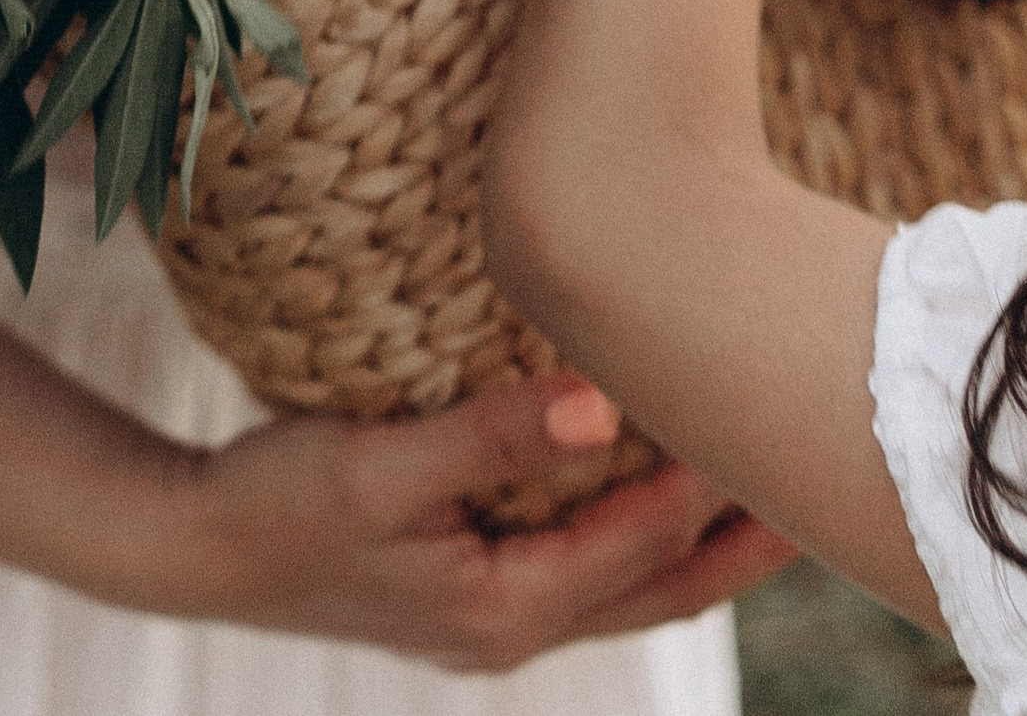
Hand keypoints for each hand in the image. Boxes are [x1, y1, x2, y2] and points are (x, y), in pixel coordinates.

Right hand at [182, 374, 790, 665]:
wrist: (194, 548)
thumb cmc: (278, 501)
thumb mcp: (376, 463)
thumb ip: (485, 436)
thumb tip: (595, 404)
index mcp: (505, 606)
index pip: (645, 548)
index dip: (713, 487)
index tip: (771, 417)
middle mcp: (514, 623)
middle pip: (663, 589)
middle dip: (746, 542)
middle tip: (832, 483)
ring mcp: (495, 612)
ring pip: (632, 584)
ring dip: (704, 542)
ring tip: (774, 488)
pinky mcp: (474, 585)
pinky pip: (588, 566)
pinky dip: (641, 531)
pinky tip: (656, 483)